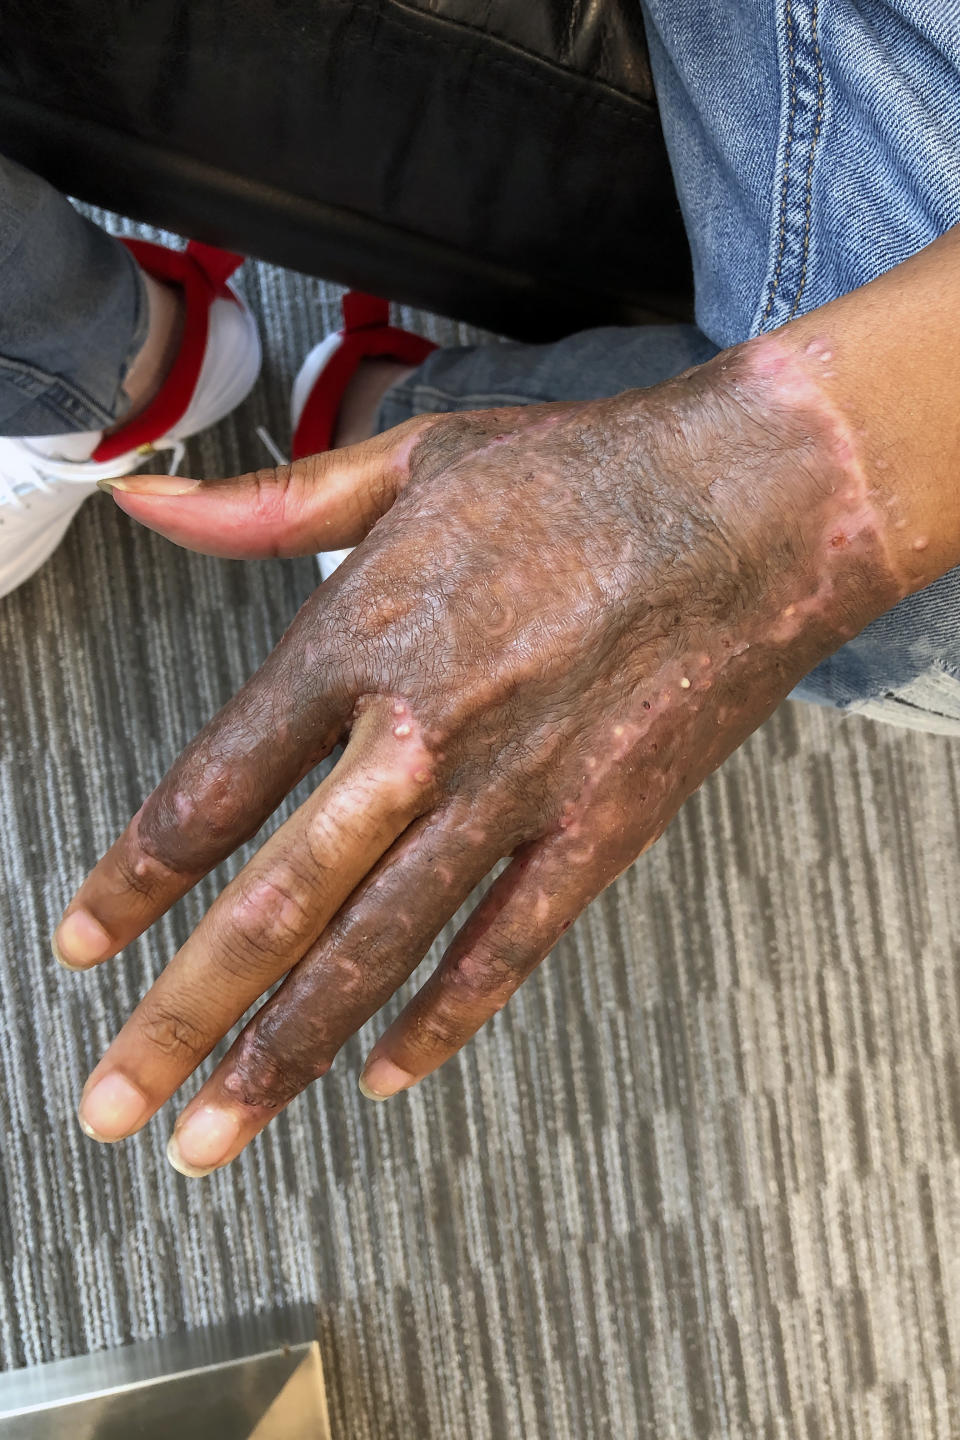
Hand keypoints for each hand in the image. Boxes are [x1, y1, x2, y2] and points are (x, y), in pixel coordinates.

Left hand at [56, 340, 899, 1175]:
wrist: (755, 503)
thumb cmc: (587, 475)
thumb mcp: (410, 463)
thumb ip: (267, 504)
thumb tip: (145, 497)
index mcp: (362, 641)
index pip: (214, 787)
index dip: (135, 878)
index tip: (84, 945)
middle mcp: (422, 735)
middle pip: (278, 903)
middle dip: (183, 1016)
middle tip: (113, 1104)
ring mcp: (516, 793)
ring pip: (380, 949)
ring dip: (289, 1050)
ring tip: (220, 1130)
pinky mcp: (599, 830)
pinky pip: (508, 946)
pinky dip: (443, 1017)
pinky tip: (385, 1072)